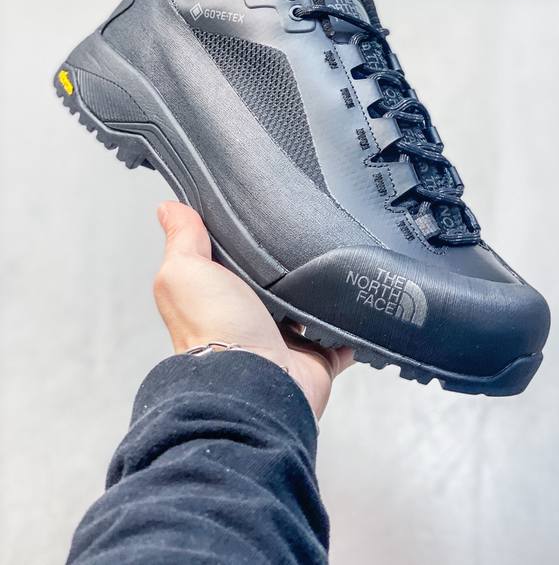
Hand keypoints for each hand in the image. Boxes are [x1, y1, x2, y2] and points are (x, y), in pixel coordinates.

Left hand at [154, 201, 352, 417]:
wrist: (255, 382)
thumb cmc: (215, 329)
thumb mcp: (186, 271)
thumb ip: (182, 239)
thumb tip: (168, 209)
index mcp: (220, 296)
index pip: (234, 261)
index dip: (245, 240)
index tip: (263, 211)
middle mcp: (251, 319)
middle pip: (277, 283)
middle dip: (290, 264)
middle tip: (309, 231)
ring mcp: (285, 340)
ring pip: (311, 308)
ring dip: (322, 291)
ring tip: (338, 260)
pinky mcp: (317, 357)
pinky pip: (342, 338)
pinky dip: (351, 326)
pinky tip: (358, 301)